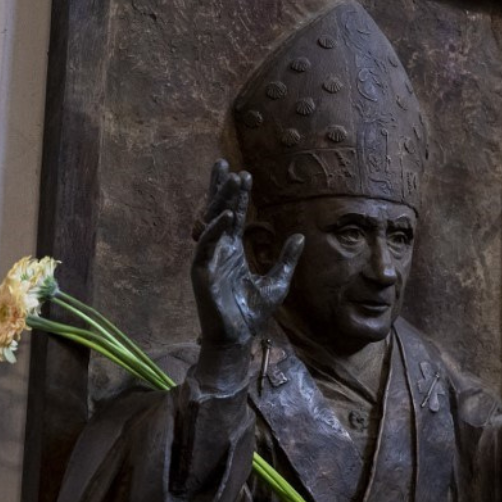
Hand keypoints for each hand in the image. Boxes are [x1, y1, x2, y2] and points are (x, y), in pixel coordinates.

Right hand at [191, 160, 302, 350]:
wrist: (239, 338)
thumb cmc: (252, 313)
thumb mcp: (278, 282)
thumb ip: (286, 259)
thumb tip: (299, 236)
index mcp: (233, 252)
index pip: (234, 217)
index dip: (237, 195)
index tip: (242, 173)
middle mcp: (218, 251)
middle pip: (217, 212)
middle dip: (220, 188)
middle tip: (223, 163)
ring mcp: (208, 260)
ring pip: (211, 223)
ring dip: (220, 201)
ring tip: (230, 180)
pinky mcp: (202, 272)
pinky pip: (206, 246)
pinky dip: (215, 229)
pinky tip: (227, 214)